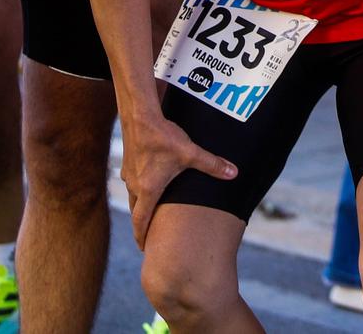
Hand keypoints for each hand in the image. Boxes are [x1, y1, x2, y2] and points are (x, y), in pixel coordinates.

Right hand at [119, 111, 236, 247]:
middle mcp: (135, 185)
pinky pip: (132, 181)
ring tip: (150, 211)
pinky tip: (147, 181)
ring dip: (140, 205)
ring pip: (133, 196)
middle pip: (136, 211)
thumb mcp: (191, 152)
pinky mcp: (128, 161)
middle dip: (142, 224)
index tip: (145, 248)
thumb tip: (234, 173)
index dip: (142, 236)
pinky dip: (138, 188)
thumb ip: (212, 164)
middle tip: (149, 235)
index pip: (141, 221)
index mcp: (149, 190)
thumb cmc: (163, 136)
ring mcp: (129, 173)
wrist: (139, 115)